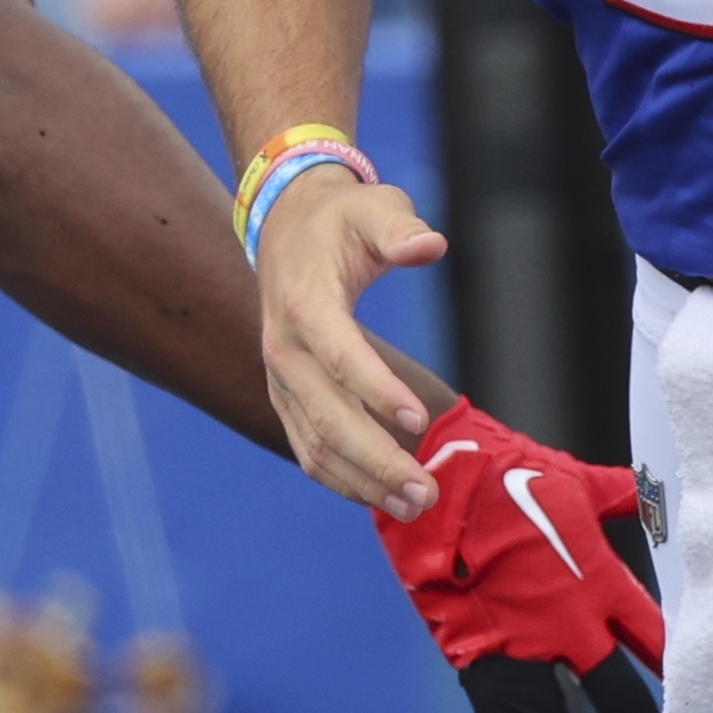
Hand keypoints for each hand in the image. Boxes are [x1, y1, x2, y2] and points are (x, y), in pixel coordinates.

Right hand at [251, 160, 451, 515]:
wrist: (287, 231)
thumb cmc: (341, 220)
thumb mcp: (373, 206)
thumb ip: (401, 226)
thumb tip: (431, 245)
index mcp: (304, 301)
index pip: (339, 353)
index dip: (376, 389)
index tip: (419, 420)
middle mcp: (283, 348)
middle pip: (326, 415)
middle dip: (376, 458)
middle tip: (426, 490)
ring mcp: (280, 380)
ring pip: (314, 444)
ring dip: (362, 481)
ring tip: (414, 505)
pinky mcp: (287, 399)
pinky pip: (309, 449)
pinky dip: (344, 478)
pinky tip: (383, 498)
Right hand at [381, 402, 667, 712]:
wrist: (440, 478)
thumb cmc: (511, 471)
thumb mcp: (575, 481)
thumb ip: (619, 496)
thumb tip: (650, 488)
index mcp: (598, 580)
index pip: (652, 636)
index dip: (675, 669)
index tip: (703, 701)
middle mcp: (567, 621)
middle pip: (614, 693)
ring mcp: (521, 642)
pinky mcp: (477, 651)